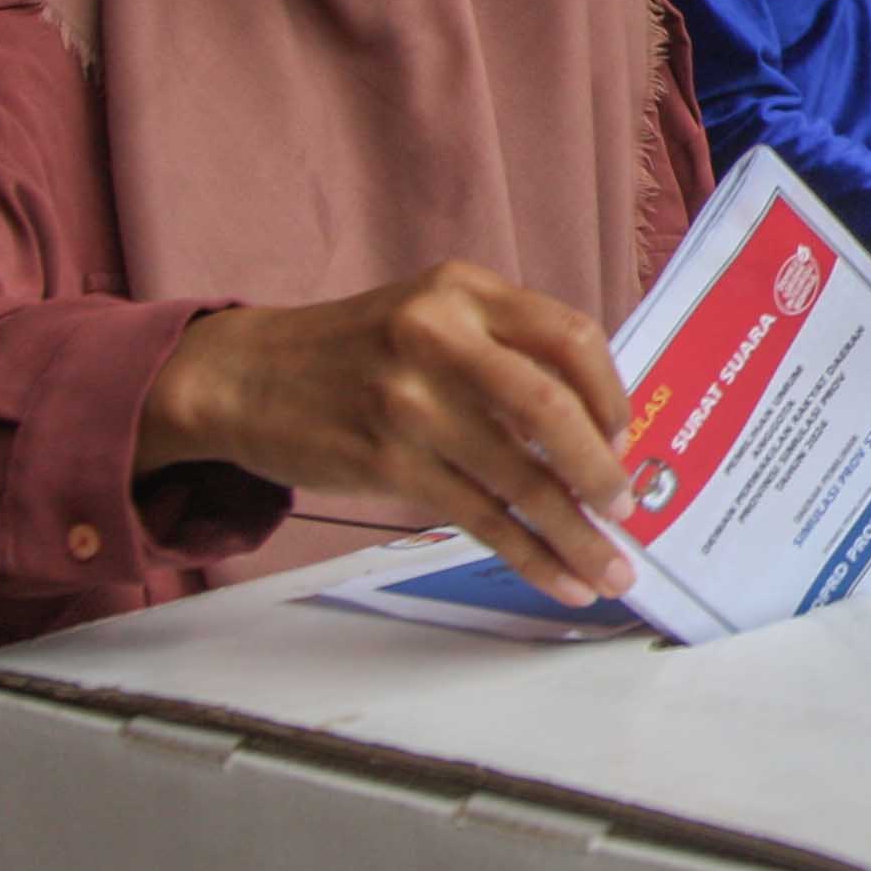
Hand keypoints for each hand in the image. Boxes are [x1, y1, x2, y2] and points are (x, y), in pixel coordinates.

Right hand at [137, 263, 637, 607]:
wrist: (242, 376)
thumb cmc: (354, 352)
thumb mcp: (430, 314)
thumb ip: (504, 348)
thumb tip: (595, 428)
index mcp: (464, 292)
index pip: (570, 335)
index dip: (610, 392)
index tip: (624, 437)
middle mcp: (440, 338)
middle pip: (551, 408)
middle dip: (602, 469)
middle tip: (627, 507)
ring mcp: (410, 403)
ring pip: (519, 479)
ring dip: (578, 534)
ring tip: (613, 570)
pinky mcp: (387, 463)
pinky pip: (480, 517)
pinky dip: (531, 554)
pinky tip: (562, 578)